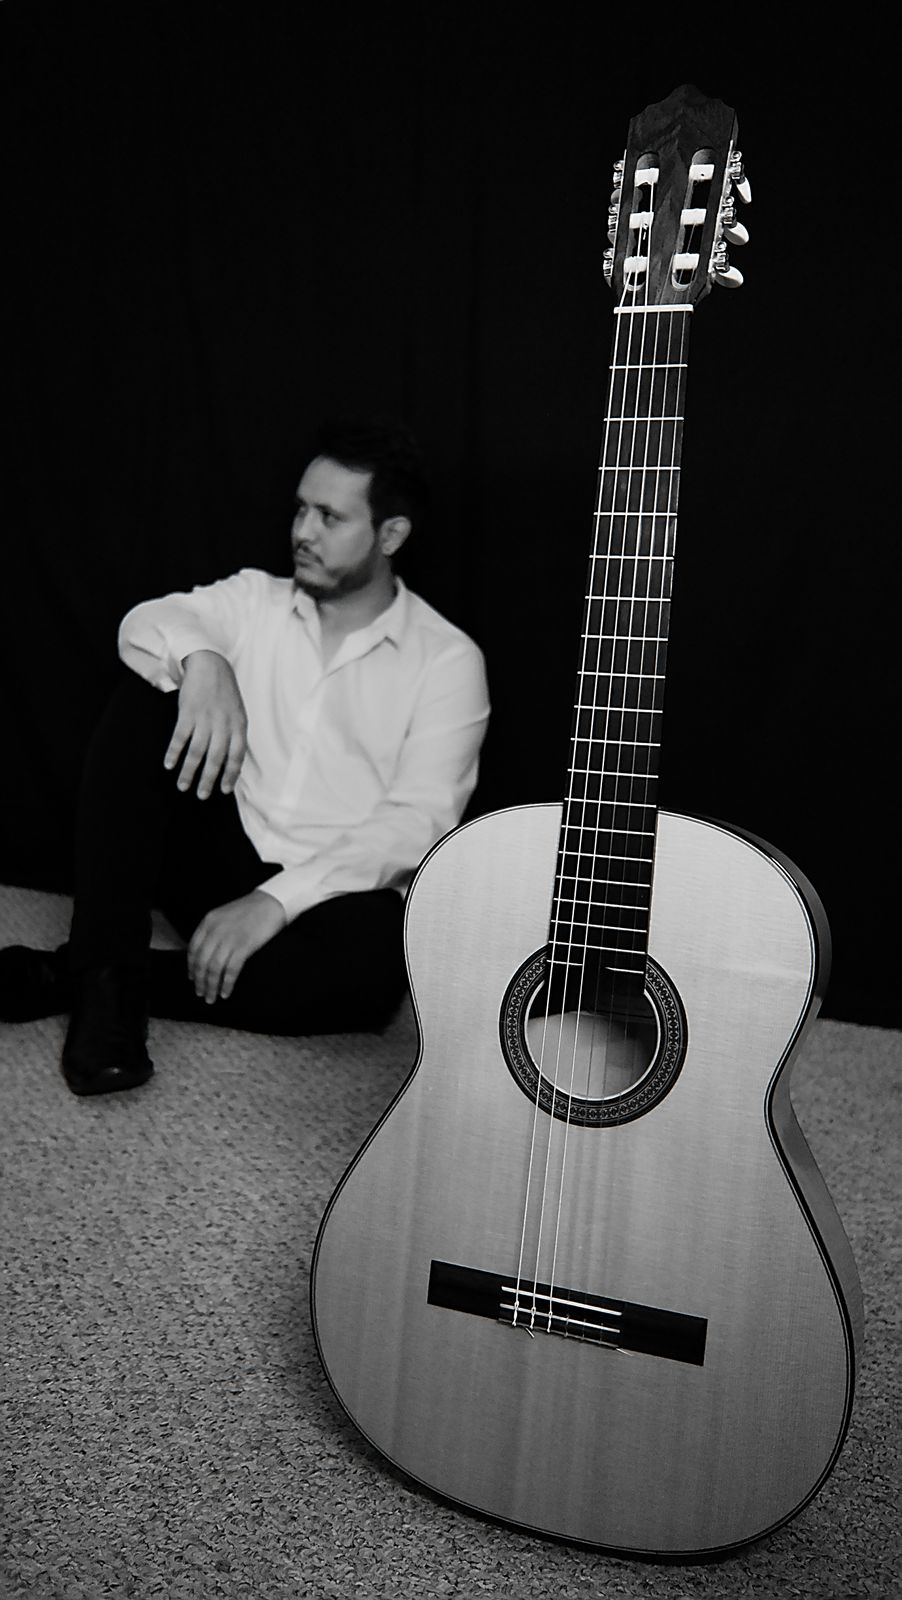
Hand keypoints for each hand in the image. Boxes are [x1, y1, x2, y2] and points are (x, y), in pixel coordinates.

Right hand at [165, 650, 247, 799]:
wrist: (211, 665)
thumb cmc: (225, 693)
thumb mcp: (238, 714)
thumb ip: (235, 735)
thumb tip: (231, 761)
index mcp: (238, 726)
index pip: (237, 756)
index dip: (230, 775)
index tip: (224, 790)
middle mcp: (223, 725)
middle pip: (216, 758)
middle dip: (208, 779)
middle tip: (201, 795)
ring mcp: (205, 719)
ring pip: (197, 751)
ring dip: (189, 771)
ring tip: (183, 786)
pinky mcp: (188, 712)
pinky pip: (180, 737)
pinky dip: (174, 752)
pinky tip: (169, 764)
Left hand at [187, 890, 286, 1003]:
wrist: (272, 902)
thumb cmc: (251, 909)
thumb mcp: (225, 915)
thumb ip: (213, 930)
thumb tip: (207, 953)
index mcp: (209, 921)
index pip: (193, 948)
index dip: (191, 966)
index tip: (192, 978)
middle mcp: (215, 930)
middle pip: (201, 961)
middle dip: (200, 981)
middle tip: (201, 993)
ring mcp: (229, 938)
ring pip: (213, 968)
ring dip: (211, 986)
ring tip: (212, 997)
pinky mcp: (244, 946)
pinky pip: (231, 970)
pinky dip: (226, 984)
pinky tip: (226, 992)